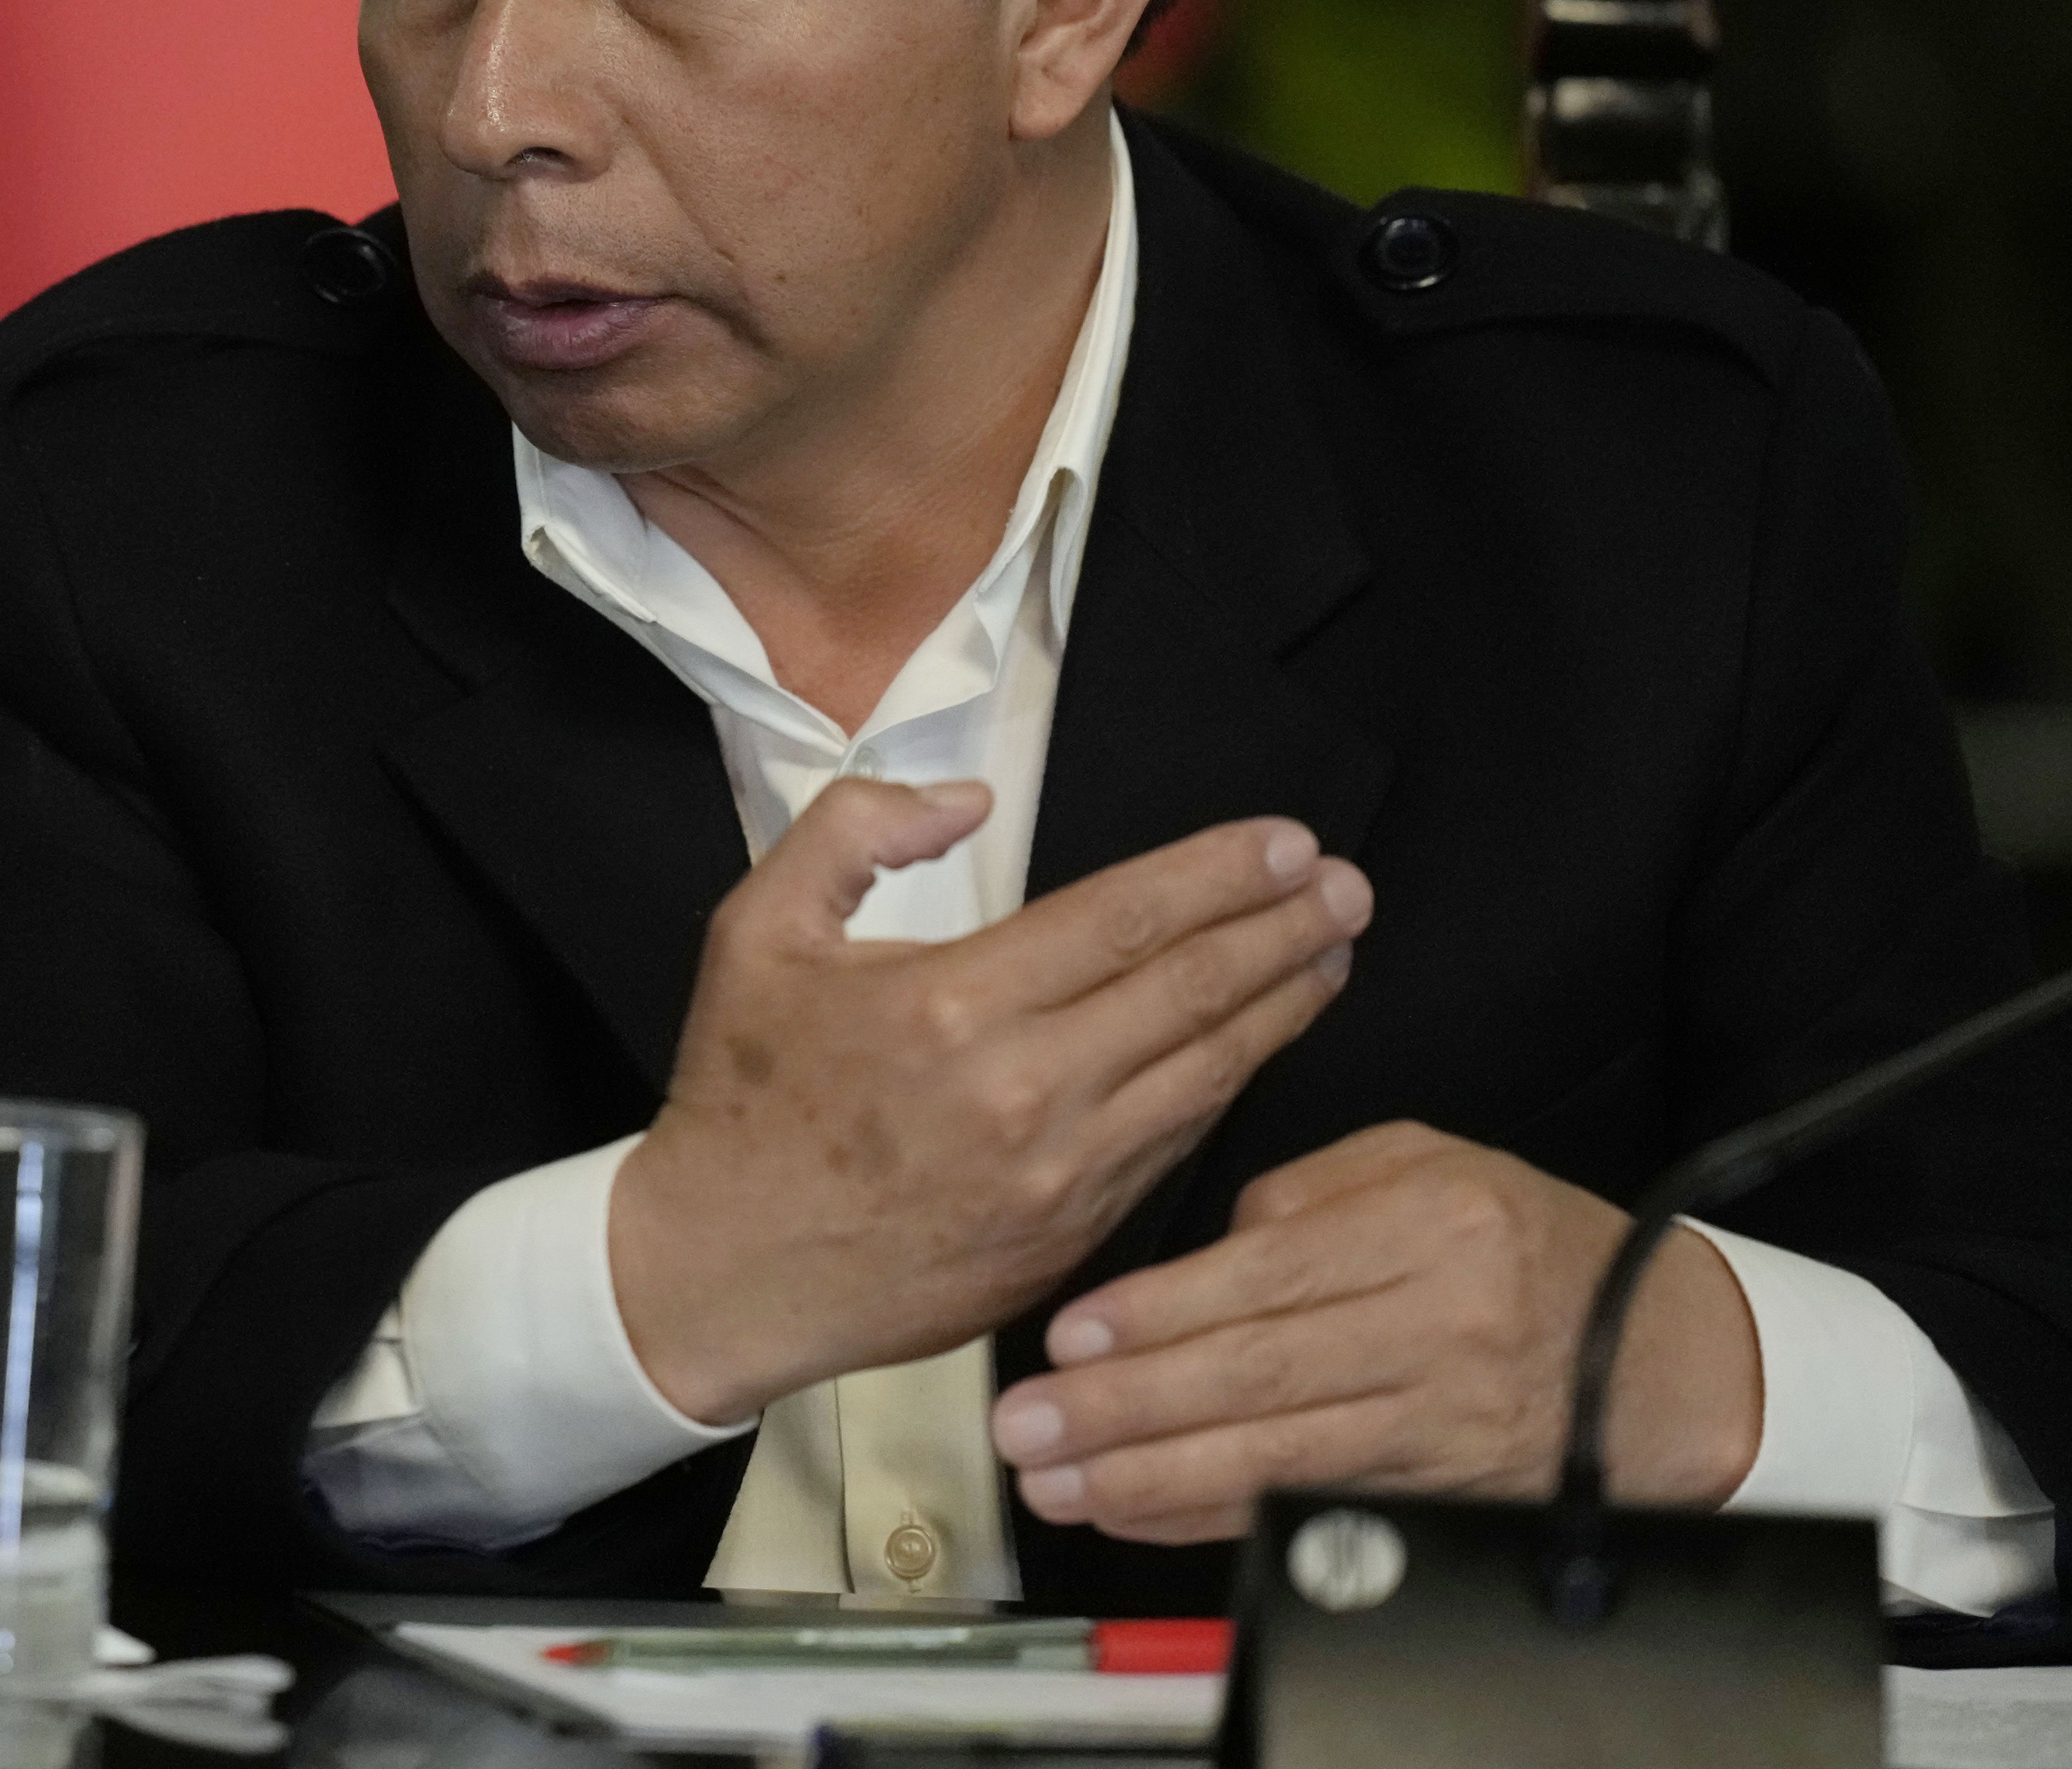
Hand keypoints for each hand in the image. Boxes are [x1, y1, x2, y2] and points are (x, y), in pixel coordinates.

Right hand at [611, 780, 1369, 1423]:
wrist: (724, 1270)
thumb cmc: (743, 1097)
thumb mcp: (754, 929)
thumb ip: (852, 833)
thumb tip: (962, 801)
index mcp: (950, 1003)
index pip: (1122, 919)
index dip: (1217, 875)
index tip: (1286, 842)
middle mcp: (1022, 1090)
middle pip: (1188, 991)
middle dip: (1281, 929)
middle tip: (1347, 886)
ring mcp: (1057, 1175)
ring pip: (1203, 1073)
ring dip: (1280, 1007)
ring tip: (1333, 954)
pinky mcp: (1069, 1236)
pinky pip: (1173, 1146)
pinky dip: (1230, 1087)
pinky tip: (1261, 1045)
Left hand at [989, 1122, 1764, 1544]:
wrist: (1663, 1354)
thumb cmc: (1523, 1242)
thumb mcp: (1429, 1164)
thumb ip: (1310, 1191)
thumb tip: (1213, 1244)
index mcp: (1429, 1223)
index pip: (1267, 1276)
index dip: (1159, 1314)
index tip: (1070, 1339)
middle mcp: (1439, 1325)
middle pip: (1257, 1375)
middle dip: (1126, 1408)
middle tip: (1029, 1424)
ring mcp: (1443, 1419)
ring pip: (1275, 1455)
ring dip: (1151, 1477)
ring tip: (1057, 1480)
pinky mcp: (1442, 1489)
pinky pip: (1308, 1504)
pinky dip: (1214, 1517)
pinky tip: (1138, 1514)